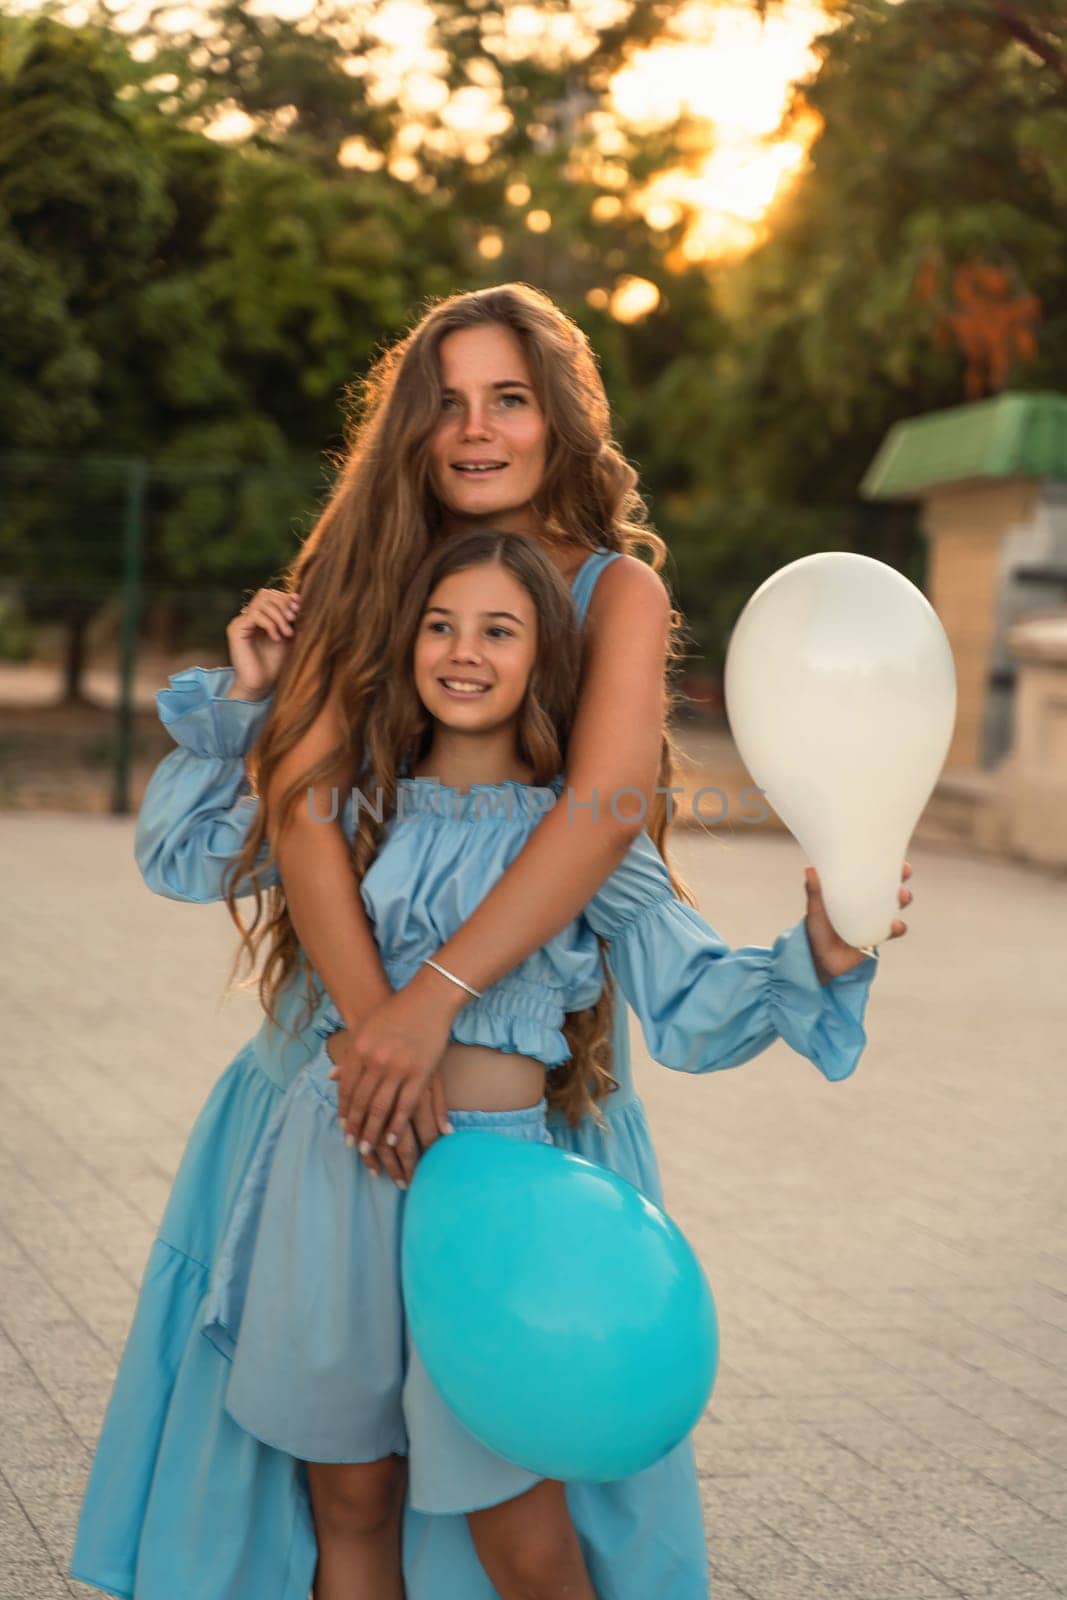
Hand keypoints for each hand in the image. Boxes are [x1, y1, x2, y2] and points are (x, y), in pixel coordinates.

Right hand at [226, 588, 300, 698]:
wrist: (261, 684)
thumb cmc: (275, 664)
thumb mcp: (289, 637)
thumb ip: (292, 618)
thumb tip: (298, 596)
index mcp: (260, 616)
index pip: (271, 594)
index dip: (286, 599)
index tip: (299, 612)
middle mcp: (247, 616)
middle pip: (266, 594)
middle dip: (283, 605)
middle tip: (293, 620)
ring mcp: (240, 622)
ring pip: (261, 602)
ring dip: (279, 616)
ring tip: (287, 633)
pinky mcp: (236, 629)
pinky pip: (255, 615)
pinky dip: (270, 624)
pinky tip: (276, 638)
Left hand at [329, 969, 460, 1162]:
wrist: (426, 999)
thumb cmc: (394, 1012)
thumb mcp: (365, 1030)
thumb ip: (350, 1055)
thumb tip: (331, 1076)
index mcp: (359, 1050)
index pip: (347, 1088)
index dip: (344, 1111)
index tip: (343, 1129)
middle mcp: (375, 1061)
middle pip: (361, 1102)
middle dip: (355, 1128)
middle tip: (352, 1147)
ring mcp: (398, 1068)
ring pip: (381, 1109)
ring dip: (373, 1133)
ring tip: (369, 1151)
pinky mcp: (421, 1073)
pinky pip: (406, 1105)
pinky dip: (398, 1124)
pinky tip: (392, 1138)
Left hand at [804, 862, 912, 982]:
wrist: (820, 957)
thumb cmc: (818, 928)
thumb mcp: (815, 908)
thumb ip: (814, 890)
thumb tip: (809, 868)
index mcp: (856, 890)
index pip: (874, 872)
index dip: (887, 862)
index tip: (894, 853)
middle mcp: (870, 903)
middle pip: (891, 886)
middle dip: (901, 878)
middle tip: (904, 872)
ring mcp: (877, 919)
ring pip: (897, 906)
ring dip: (904, 899)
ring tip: (902, 896)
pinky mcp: (879, 936)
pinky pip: (894, 930)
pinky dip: (898, 927)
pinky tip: (895, 925)